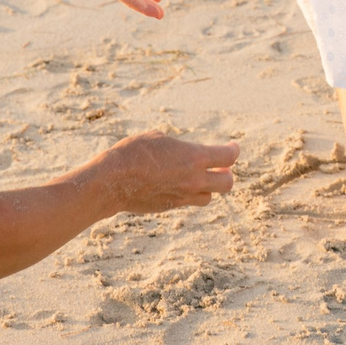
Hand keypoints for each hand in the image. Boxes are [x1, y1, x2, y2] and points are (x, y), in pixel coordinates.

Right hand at [84, 131, 240, 212]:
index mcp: (194, 157)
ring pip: (209, 197)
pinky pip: (189, 202)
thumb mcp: (158, 138)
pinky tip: (177, 184)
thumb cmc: (132, 152)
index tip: (232, 147)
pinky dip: (189, 194)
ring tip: (199, 177)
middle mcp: (193, 179)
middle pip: (227, 183)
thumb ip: (178, 146)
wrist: (112, 180)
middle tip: (220, 167)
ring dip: (208, 187)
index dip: (233, 150)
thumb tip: (182, 153)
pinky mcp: (170, 207)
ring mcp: (183, 196)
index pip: (228, 157)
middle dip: (226, 174)